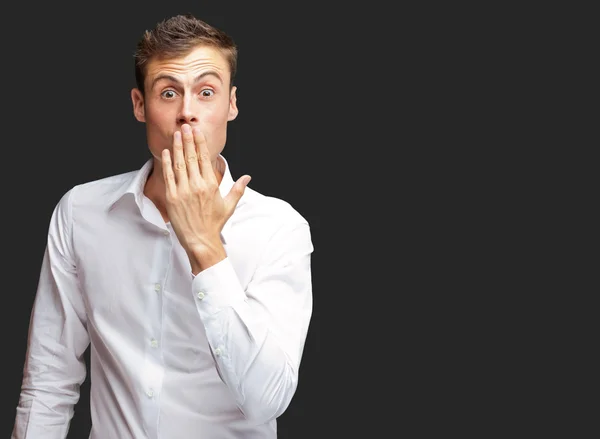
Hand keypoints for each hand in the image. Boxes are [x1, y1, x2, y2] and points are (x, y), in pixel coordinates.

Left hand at [161, 124, 250, 272]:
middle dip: (188, 140)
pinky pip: (169, 176)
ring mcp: (183, 191)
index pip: (204, 158)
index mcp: (211, 185)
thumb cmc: (214, 224)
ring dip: (177, 147)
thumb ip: (237, 189)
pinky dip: (167, 163)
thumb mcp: (229, 206)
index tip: (197, 131)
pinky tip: (167, 152)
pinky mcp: (172, 197)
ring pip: (179, 164)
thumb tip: (248, 177)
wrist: (200, 241)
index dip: (200, 143)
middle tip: (185, 126)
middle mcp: (197, 185)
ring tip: (176, 134)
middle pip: (191, 157)